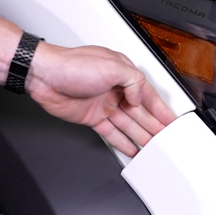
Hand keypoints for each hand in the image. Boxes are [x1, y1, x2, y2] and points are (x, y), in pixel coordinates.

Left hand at [25, 42, 177, 155]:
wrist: (44, 76)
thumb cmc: (72, 65)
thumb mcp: (112, 66)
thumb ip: (134, 81)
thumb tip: (140, 98)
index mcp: (123, 74)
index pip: (149, 95)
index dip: (161, 110)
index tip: (171, 121)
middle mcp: (115, 90)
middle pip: (141, 113)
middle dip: (155, 126)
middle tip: (167, 139)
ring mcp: (104, 105)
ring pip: (129, 125)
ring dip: (142, 137)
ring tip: (154, 148)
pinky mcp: (93, 118)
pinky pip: (112, 133)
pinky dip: (123, 143)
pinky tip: (132, 149)